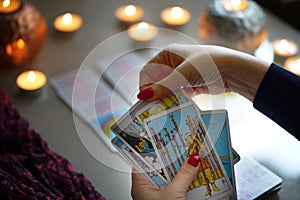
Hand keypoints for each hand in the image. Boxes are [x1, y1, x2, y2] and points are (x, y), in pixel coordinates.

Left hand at [131, 152, 201, 199]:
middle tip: (181, 146)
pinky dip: (183, 181)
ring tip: (189, 158)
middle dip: (170, 158)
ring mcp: (158, 196)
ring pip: (169, 178)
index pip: (142, 160)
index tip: (161, 138)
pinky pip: (175, 187)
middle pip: (159, 168)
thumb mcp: (173, 193)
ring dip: (179, 170)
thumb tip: (193, 159)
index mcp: (140, 185)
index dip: (151, 148)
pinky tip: (192, 175)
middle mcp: (147, 190)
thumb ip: (183, 175)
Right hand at [137, 44, 268, 101]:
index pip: (148, 71)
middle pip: (156, 81)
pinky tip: (174, 110)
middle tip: (152, 109)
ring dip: (165, 100)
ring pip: (166, 90)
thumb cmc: (208, 64)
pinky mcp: (190, 85)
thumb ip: (163, 86)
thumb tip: (142, 96)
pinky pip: (177, 95)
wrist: (234, 70)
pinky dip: (175, 103)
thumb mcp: (183, 75)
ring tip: (162, 111)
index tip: (146, 99)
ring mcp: (182, 75)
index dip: (145, 85)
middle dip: (155, 94)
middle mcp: (173, 63)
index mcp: (168, 54)